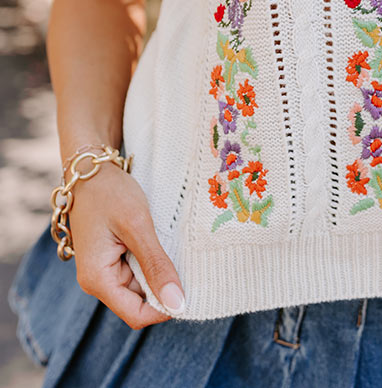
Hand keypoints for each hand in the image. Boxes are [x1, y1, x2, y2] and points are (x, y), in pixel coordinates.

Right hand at [68, 161, 184, 328]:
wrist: (90, 169)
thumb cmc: (110, 193)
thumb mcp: (137, 226)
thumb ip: (156, 265)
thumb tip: (177, 303)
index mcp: (97, 279)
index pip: (137, 315)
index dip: (164, 307)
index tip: (188, 285)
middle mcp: (97, 281)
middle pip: (140, 301)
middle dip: (162, 285)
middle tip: (181, 256)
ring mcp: (103, 270)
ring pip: (141, 285)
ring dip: (157, 269)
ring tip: (166, 242)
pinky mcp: (110, 259)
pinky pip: (136, 270)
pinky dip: (151, 260)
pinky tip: (158, 241)